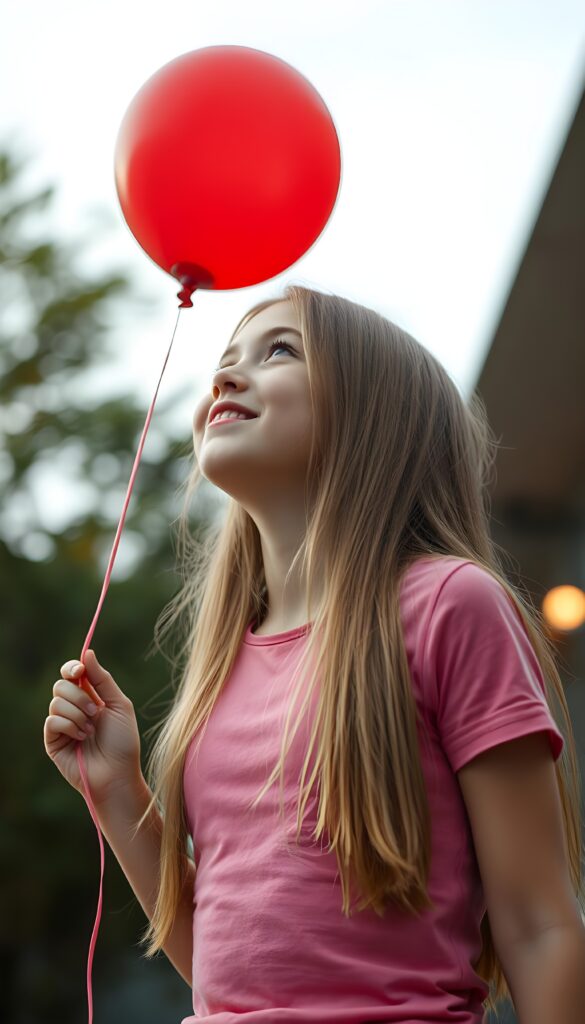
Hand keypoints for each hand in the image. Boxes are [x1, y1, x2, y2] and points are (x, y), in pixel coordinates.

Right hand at [44, 650, 142, 805]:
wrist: (118, 774)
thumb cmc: (123, 742)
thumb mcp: (119, 705)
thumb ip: (102, 679)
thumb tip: (87, 652)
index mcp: (90, 697)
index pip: (71, 673)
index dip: (72, 667)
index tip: (79, 670)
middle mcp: (73, 709)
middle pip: (61, 684)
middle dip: (80, 696)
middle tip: (96, 712)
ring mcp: (62, 725)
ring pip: (56, 701)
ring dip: (78, 714)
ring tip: (91, 730)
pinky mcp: (52, 741)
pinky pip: (52, 720)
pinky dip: (70, 726)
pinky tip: (82, 738)